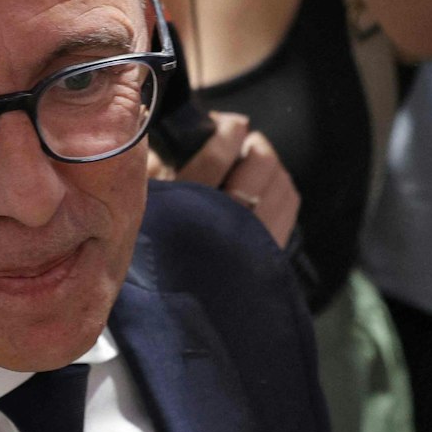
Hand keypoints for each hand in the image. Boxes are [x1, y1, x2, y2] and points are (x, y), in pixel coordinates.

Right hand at [150, 111, 300, 246]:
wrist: (171, 306)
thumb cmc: (152, 247)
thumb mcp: (142, 202)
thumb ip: (154, 166)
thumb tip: (177, 131)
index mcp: (183, 208)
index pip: (216, 156)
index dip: (228, 132)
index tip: (227, 125)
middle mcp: (220, 224)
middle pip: (258, 166)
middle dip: (253, 144)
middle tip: (241, 138)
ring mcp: (250, 241)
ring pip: (279, 183)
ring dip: (269, 163)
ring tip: (253, 159)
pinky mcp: (267, 252)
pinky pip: (289, 206)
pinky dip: (282, 187)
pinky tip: (267, 185)